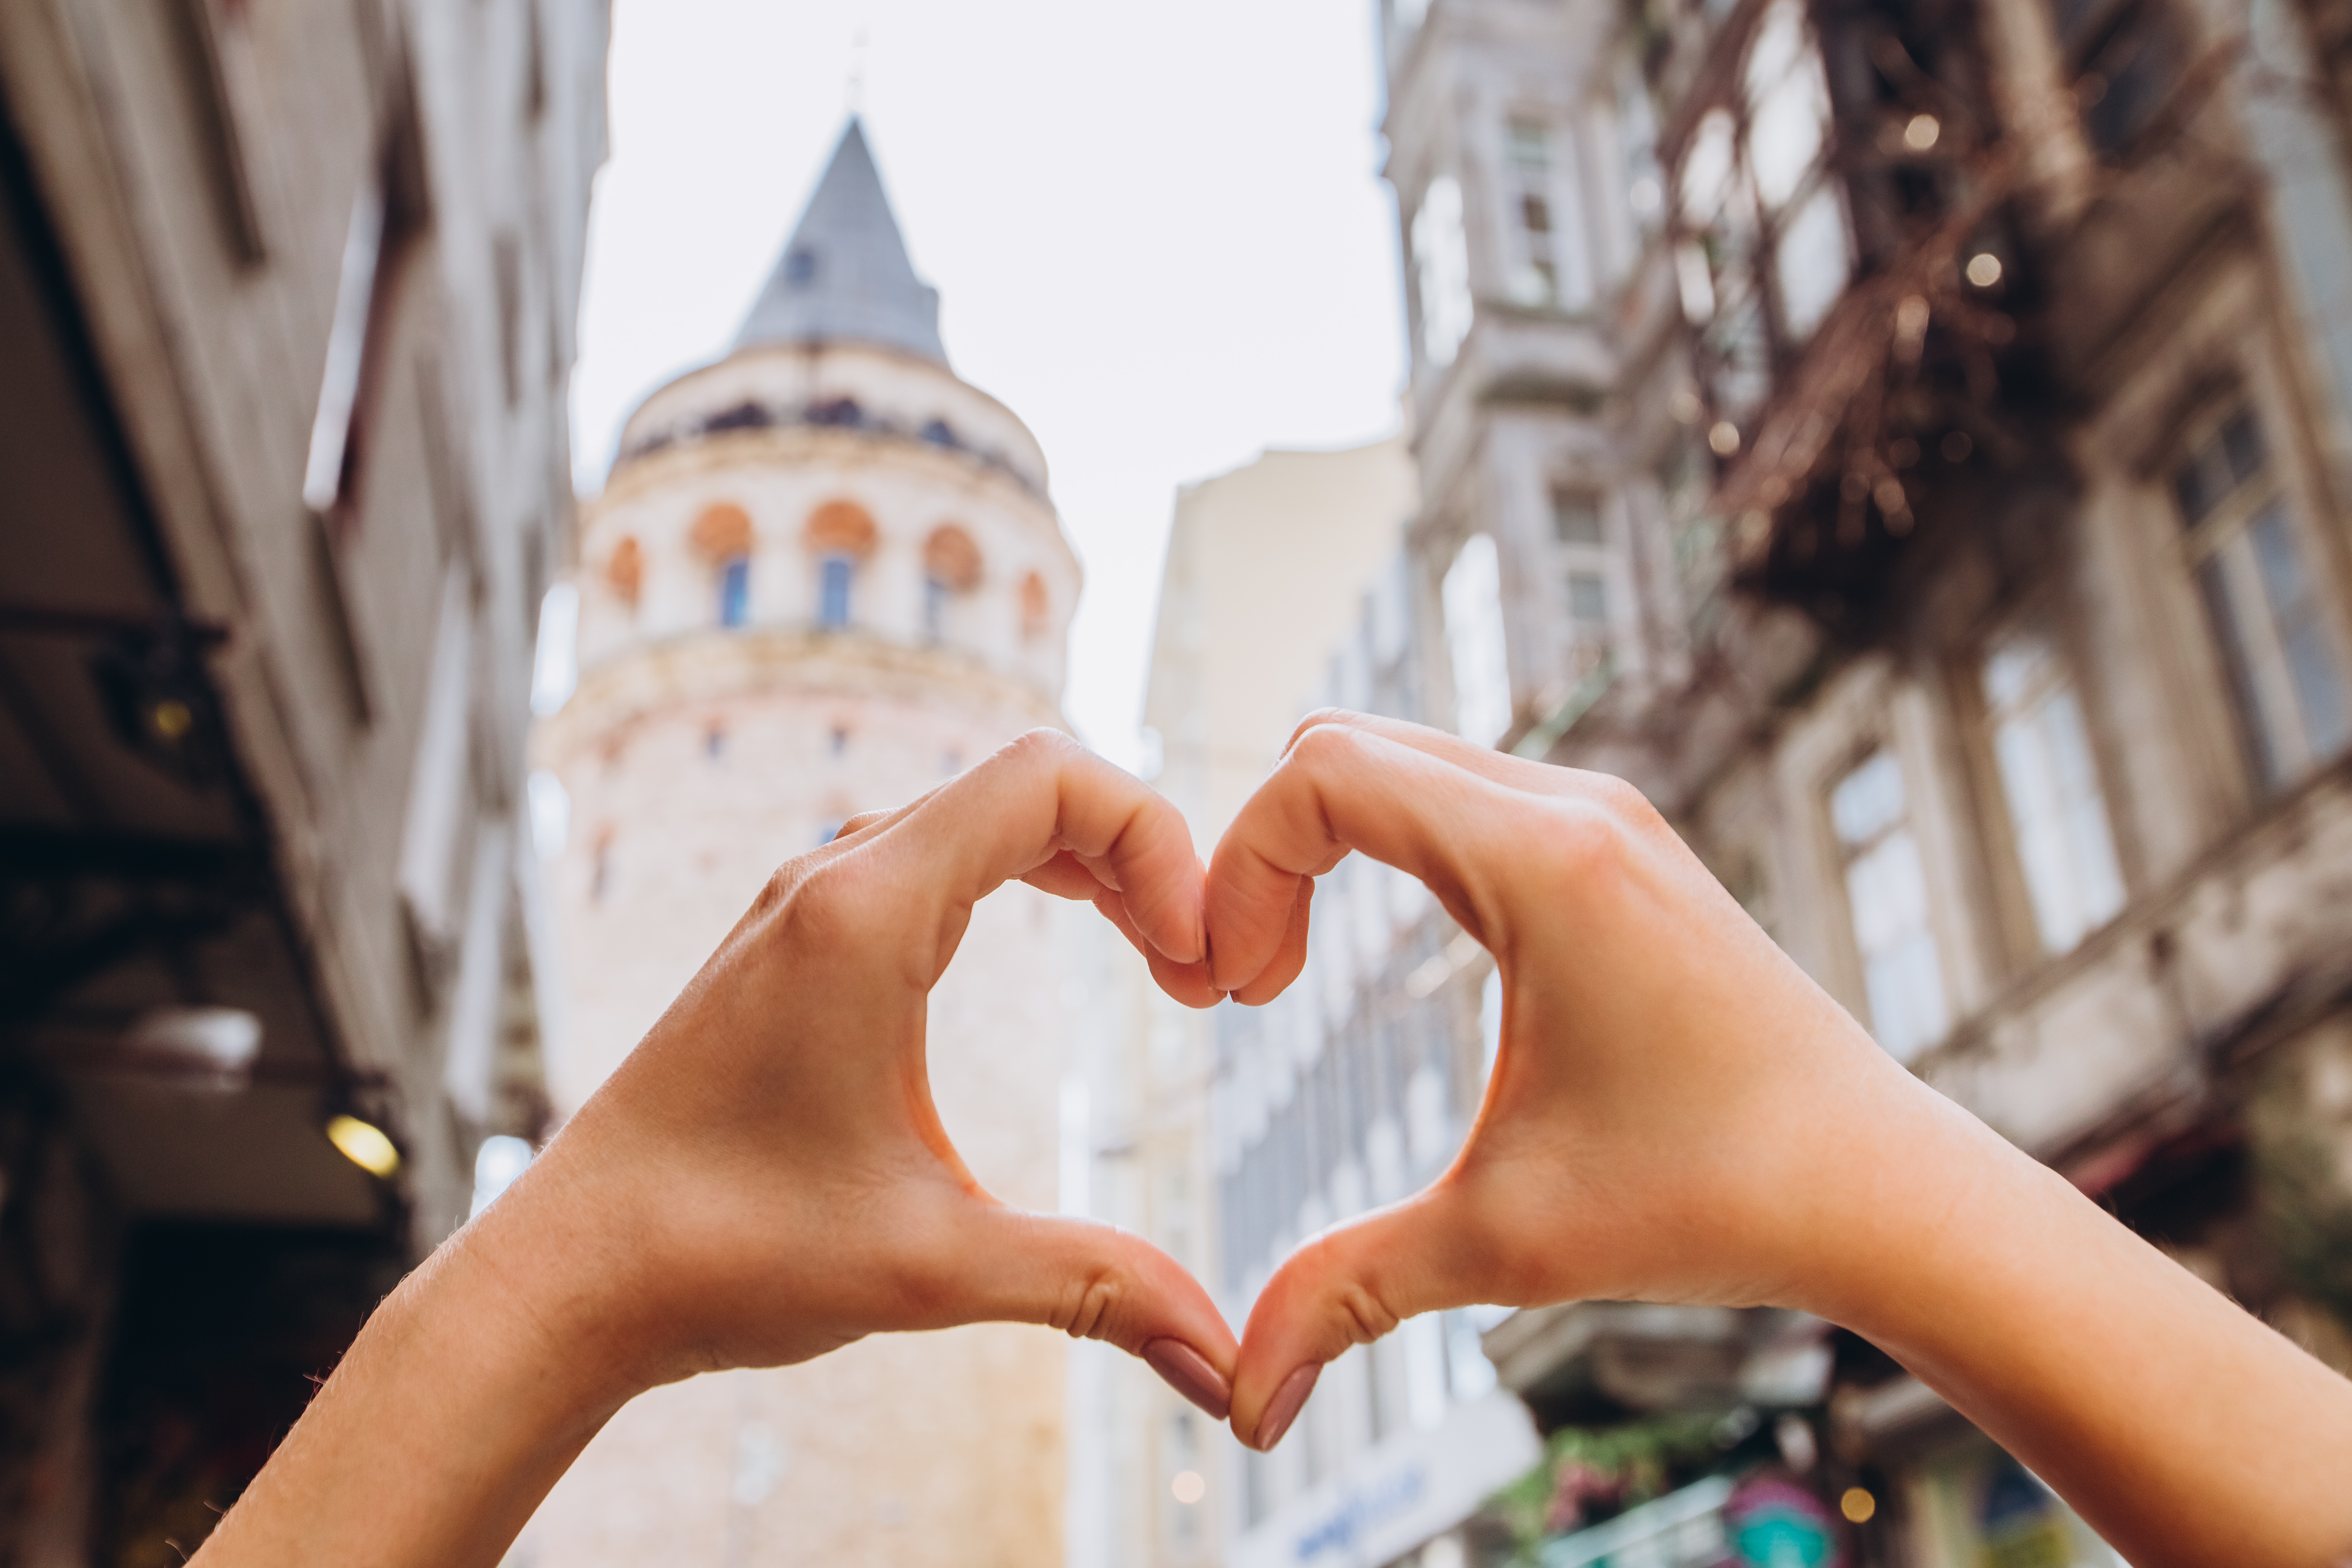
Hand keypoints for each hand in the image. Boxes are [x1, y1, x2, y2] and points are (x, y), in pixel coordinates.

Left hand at [533, 727, 1233, 1391]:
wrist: (572, 1277)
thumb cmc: (723, 1254)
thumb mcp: (933, 1268)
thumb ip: (1093, 1288)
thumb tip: (1225, 1364)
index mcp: (865, 914)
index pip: (1050, 777)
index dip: (1157, 841)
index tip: (1197, 961)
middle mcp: (830, 881)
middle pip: (1027, 784)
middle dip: (1138, 855)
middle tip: (1197, 970)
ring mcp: (804, 907)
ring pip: (976, 816)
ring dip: (1082, 864)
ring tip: (1156, 955)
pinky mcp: (791, 945)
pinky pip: (931, 855)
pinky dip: (1019, 877)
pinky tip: (1061, 941)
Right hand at [1203, 711, 1915, 1440]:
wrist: (1882, 1191)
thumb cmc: (1715, 1200)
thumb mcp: (1508, 1244)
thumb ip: (1351, 1294)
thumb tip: (1243, 1405)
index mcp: (1543, 861)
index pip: (1320, 773)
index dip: (1237, 868)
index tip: (1232, 997)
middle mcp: (1576, 806)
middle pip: (1343, 744)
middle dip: (1264, 854)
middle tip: (1249, 988)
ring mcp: (1606, 816)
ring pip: (1400, 762)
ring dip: (1321, 847)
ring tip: (1290, 976)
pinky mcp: (1621, 848)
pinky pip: (1460, 795)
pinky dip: (1387, 847)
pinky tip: (1383, 961)